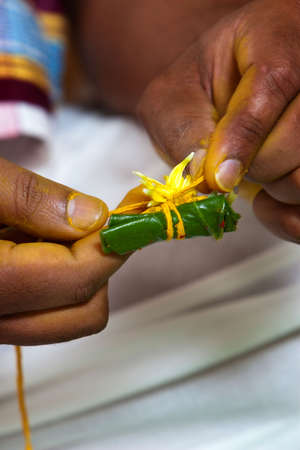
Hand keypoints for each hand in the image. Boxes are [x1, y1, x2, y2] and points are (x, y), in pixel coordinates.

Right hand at [0, 157, 125, 345]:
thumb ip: (30, 198)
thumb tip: (94, 218)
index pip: (74, 280)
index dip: (109, 246)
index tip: (123, 216)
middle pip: (82, 314)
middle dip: (99, 266)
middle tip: (88, 223)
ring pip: (67, 317)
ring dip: (80, 274)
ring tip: (54, 229)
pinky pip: (45, 310)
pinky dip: (57, 279)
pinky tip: (35, 242)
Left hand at [138, 0, 299, 241]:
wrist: (223, 91)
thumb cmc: (200, 90)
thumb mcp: (174, 98)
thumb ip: (184, 129)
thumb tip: (208, 178)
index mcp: (276, 36)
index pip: (274, 82)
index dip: (244, 136)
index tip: (218, 176)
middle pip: (296, 137)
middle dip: (254, 166)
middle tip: (232, 162)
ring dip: (273, 189)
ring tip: (251, 172)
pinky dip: (286, 216)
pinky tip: (268, 198)